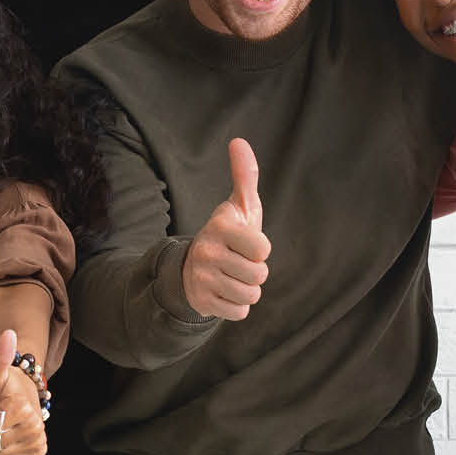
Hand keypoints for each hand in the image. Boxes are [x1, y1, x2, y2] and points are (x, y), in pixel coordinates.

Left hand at [0, 328, 47, 454]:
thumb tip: (8, 334)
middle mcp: (35, 427)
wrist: (24, 390)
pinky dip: (4, 450)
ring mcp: (38, 440)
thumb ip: (0, 354)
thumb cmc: (5, 382)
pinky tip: (9, 433)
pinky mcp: (39, 450)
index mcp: (23, 409)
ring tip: (3, 422)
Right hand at [183, 139, 270, 320]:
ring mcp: (202, 279)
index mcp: (220, 228)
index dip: (260, 249)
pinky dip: (237, 306)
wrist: (192, 267)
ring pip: (250, 295)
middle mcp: (207, 252)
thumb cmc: (227, 234)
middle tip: (239, 263)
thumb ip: (244, 176)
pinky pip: (239, 313)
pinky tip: (225, 292)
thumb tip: (239, 141)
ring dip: (247, 289)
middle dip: (255, 271)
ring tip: (233, 277)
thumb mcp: (238, 206)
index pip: (263, 249)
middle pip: (259, 275)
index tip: (247, 243)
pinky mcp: (202, 302)